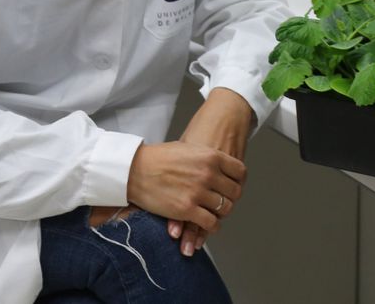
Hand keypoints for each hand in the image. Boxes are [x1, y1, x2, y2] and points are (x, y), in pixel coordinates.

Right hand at [166, 88, 254, 254]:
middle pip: (234, 192)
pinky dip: (212, 226)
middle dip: (230, 198)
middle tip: (224, 202)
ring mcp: (198, 192)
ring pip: (224, 208)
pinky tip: (209, 224)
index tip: (232, 185)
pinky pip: (210, 222)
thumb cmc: (159, 158)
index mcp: (211, 156)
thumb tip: (219, 165)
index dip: (238, 181)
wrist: (134, 169)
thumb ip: (207, 158)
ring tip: (216, 214)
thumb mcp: (189, 148)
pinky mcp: (187, 209)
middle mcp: (209, 173)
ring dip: (221, 213)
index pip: (240, 172)